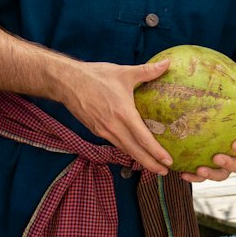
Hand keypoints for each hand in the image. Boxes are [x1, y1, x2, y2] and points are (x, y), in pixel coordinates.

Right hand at [60, 59, 174, 173]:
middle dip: (151, 164)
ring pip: (125, 149)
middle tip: (165, 172)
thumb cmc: (96, 76)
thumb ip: (147, 71)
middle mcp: (113, 127)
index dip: (156, 152)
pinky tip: (134, 150)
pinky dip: (127, 149)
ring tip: (153, 165)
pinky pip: (115, 143)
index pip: (143, 138)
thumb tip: (168, 63)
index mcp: (123, 114)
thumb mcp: (124, 72)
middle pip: (135, 151)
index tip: (168, 161)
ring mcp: (103, 131)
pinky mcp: (96, 131)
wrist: (67, 82)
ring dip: (139, 159)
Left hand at [200, 98, 235, 181]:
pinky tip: (183, 174)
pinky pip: (204, 176)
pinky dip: (194, 177)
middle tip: (216, 157)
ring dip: (211, 174)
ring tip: (199, 170)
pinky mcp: (211, 167)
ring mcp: (225, 164)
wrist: (222, 115)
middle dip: (228, 164)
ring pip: (221, 174)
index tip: (235, 144)